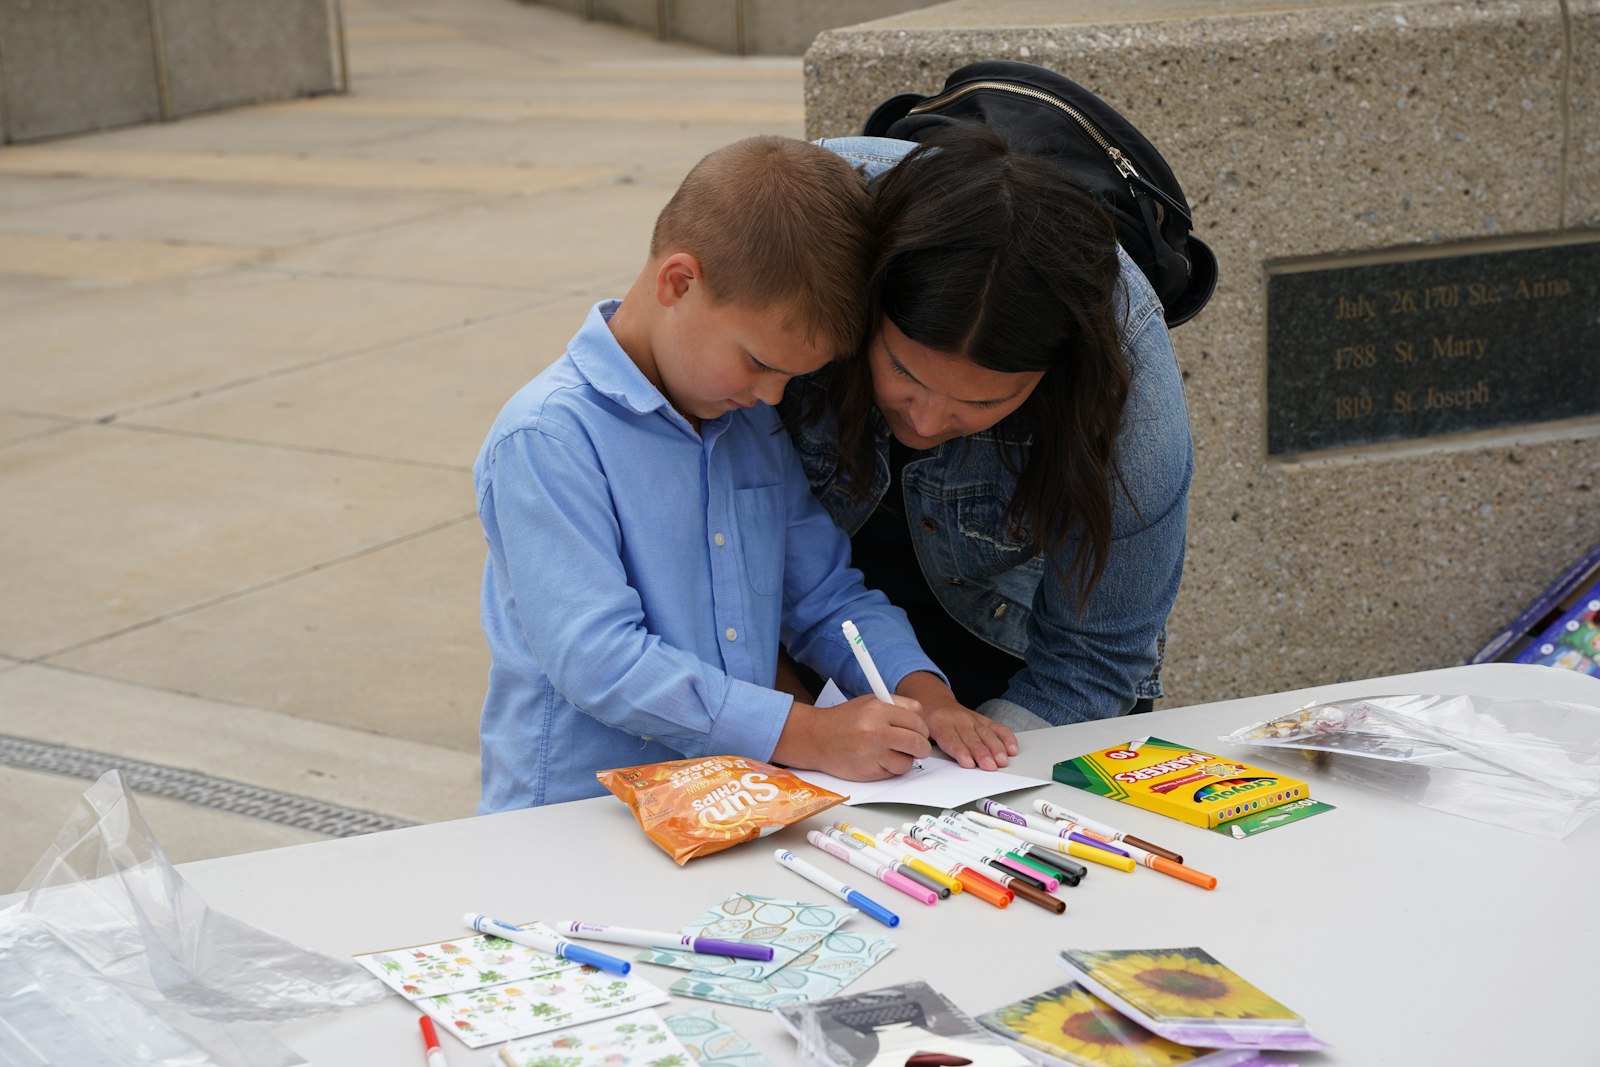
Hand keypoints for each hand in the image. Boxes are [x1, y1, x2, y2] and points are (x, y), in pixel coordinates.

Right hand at [772, 694, 931, 779]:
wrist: (816, 738)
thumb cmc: (843, 720)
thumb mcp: (868, 702)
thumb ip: (896, 706)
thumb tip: (920, 716)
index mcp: (878, 710)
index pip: (917, 719)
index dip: (921, 727)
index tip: (919, 731)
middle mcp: (876, 731)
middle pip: (918, 742)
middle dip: (921, 746)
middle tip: (917, 746)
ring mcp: (872, 753)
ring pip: (908, 762)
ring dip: (906, 759)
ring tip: (894, 753)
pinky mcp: (869, 772)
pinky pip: (893, 773)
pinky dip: (892, 769)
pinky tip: (881, 760)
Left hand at [897, 672, 1017, 770]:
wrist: (934, 701)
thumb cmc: (927, 720)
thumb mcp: (918, 729)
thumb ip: (922, 743)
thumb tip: (922, 757)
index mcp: (940, 723)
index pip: (952, 740)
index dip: (961, 752)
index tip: (969, 763)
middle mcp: (958, 720)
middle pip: (972, 739)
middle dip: (982, 753)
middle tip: (990, 766)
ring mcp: (972, 719)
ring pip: (986, 734)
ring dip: (996, 748)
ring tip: (1002, 760)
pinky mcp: (983, 720)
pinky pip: (997, 727)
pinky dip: (1006, 737)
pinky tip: (1012, 748)